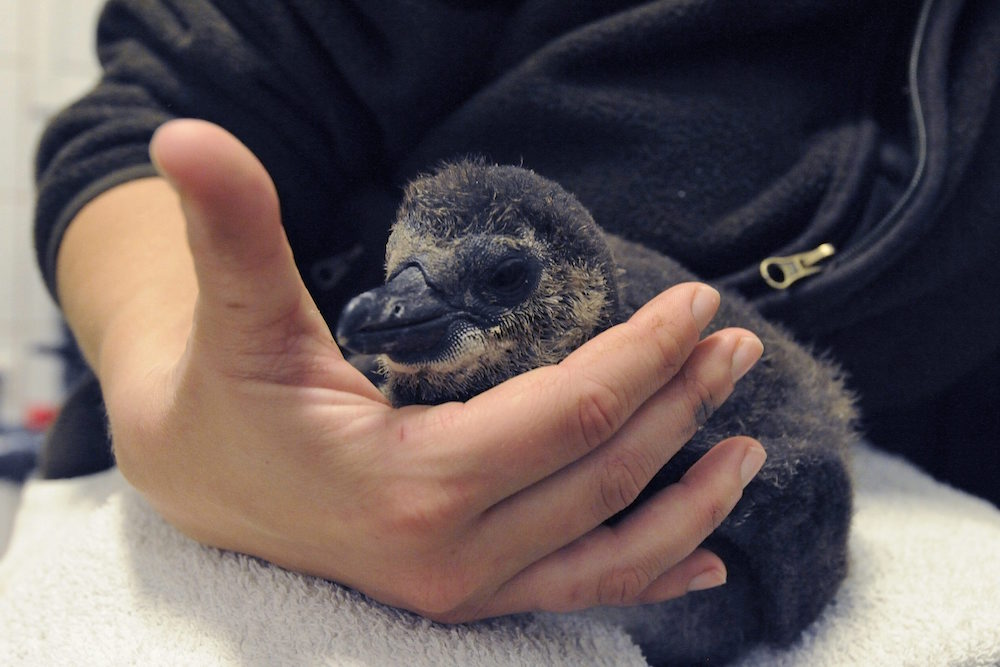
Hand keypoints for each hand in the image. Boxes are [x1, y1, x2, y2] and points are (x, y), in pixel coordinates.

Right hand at [91, 120, 765, 621]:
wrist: (205, 481)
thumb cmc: (229, 394)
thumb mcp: (238, 313)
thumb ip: (232, 227)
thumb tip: (187, 134)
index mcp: (409, 483)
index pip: (569, 413)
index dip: (643, 354)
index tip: (696, 303)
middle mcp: (448, 556)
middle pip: (605, 476)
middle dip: (681, 406)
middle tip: (735, 347)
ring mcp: (463, 590)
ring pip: (610, 550)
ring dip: (693, 499)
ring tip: (749, 446)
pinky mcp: (467, 601)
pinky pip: (578, 595)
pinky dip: (648, 575)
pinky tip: (704, 564)